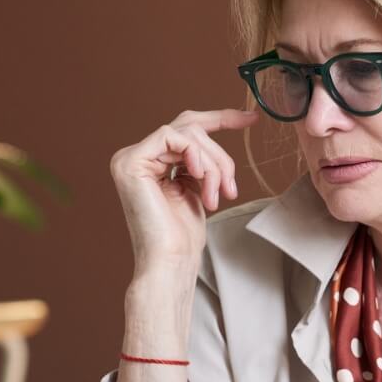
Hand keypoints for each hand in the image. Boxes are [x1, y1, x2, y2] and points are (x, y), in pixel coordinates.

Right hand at [110, 107, 258, 276]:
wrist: (169, 262)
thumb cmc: (183, 237)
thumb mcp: (198, 188)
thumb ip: (199, 162)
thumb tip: (217, 133)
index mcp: (150, 163)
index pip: (186, 129)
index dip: (221, 119)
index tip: (252, 118)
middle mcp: (137, 157)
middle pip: (189, 128)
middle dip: (220, 151)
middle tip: (232, 183)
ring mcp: (130, 158)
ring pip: (187, 133)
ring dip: (213, 164)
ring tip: (218, 195)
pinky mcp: (130, 161)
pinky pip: (173, 136)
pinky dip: (195, 155)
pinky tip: (200, 178)